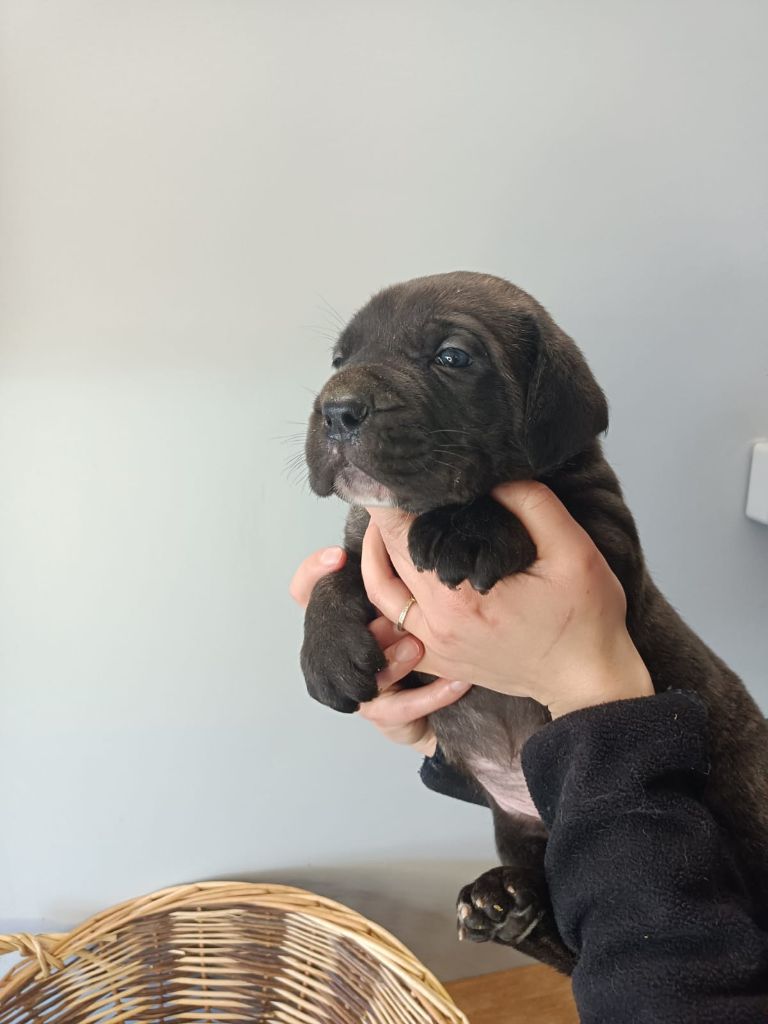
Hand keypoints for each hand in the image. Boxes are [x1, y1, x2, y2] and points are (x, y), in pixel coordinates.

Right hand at [290, 547, 471, 754]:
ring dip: (391, 661)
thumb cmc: (428, 636)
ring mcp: (357, 686)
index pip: (307, 591)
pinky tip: (457, 682)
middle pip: (330, 636)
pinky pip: (399, 708)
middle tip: (389, 618)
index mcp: (344, 618)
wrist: (442, 702)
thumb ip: (406, 572)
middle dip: (360, 627)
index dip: (313, 574)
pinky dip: (430, 694)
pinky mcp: (383, 715)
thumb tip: (408, 536)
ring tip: (417, 648)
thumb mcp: (420, 598)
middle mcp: (341, 653)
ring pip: (362, 675)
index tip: (336, 557)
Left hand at [363, 482, 652, 718]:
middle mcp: (436, 625)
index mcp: (460, 596)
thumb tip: (492, 477)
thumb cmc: (586, 618)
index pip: (401, 536)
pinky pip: (393, 631)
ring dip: (376, 558)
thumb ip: (532, 505)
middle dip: (383, 520)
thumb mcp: (573, 552)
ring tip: (388, 524)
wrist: (588, 680)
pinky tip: (397, 577)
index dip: (389, 500)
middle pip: (385, 562)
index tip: (389, 471)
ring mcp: (434, 648)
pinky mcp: (441, 662)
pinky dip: (385, 602)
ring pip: (380, 595)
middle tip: (392, 486)